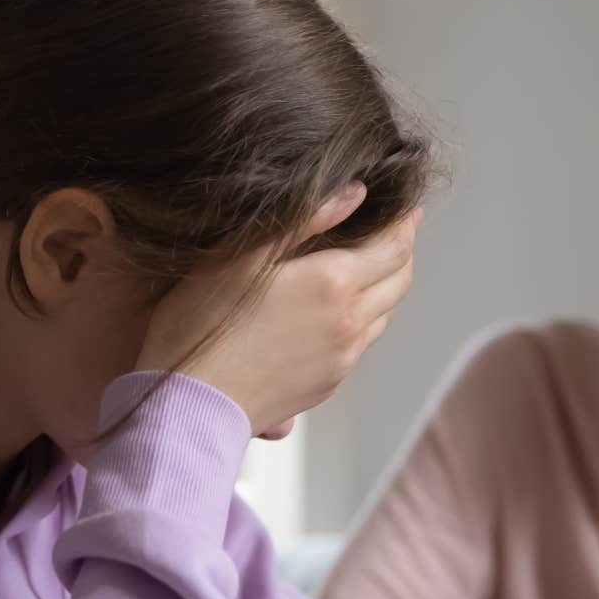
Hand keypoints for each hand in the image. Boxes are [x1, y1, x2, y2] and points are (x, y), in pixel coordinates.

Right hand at [135, 183, 420, 436]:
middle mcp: (348, 322)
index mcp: (332, 283)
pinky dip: (363, 319)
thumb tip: (355, 192)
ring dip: (385, 287)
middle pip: (399, 281)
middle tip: (397, 232)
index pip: (394, 247)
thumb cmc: (201, 326)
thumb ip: (302, 219)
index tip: (407, 208)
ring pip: (384, 315)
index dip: (404, 223)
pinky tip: (339, 312)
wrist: (191, 405)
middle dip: (402, 252)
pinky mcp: (327, 385)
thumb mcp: (240, 256)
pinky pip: (360, 344)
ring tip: (372, 267)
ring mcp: (341, 359)